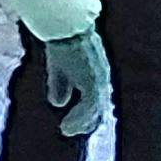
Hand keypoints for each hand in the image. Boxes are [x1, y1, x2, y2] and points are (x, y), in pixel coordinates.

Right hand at [37, 29, 111, 143]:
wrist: (65, 29)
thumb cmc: (62, 42)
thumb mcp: (59, 68)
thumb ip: (60, 85)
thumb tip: (58, 103)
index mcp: (96, 75)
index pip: (96, 100)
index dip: (86, 114)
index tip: (73, 125)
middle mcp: (102, 79)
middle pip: (99, 108)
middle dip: (86, 122)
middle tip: (70, 132)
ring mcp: (99, 81)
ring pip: (96, 111)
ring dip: (81, 123)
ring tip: (66, 131)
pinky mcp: (93, 82)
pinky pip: (89, 108)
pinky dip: (78, 119)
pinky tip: (66, 126)